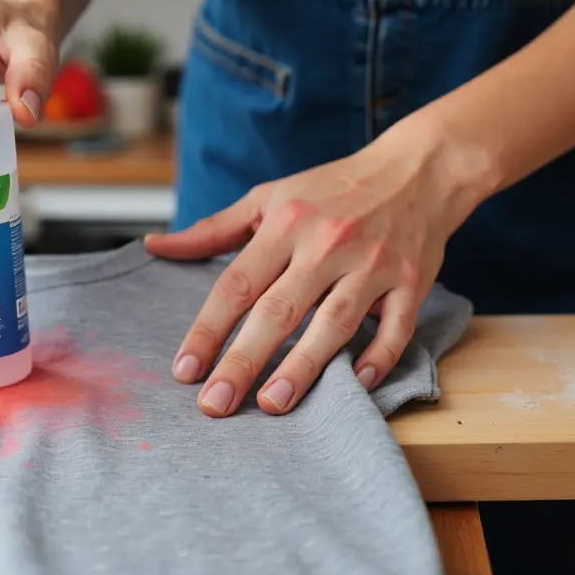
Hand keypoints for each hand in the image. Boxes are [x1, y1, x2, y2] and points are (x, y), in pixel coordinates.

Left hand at [145, 122, 494, 416]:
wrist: (419, 169)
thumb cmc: (334, 189)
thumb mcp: (269, 197)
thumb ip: (213, 230)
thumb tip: (156, 245)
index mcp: (287, 222)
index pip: (237, 283)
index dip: (208, 329)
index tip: (185, 368)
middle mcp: (328, 243)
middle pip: (278, 310)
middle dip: (243, 361)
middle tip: (215, 403)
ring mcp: (373, 264)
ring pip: (333, 323)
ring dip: (303, 367)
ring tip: (273, 404)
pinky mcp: (411, 282)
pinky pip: (395, 327)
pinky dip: (378, 357)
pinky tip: (357, 383)